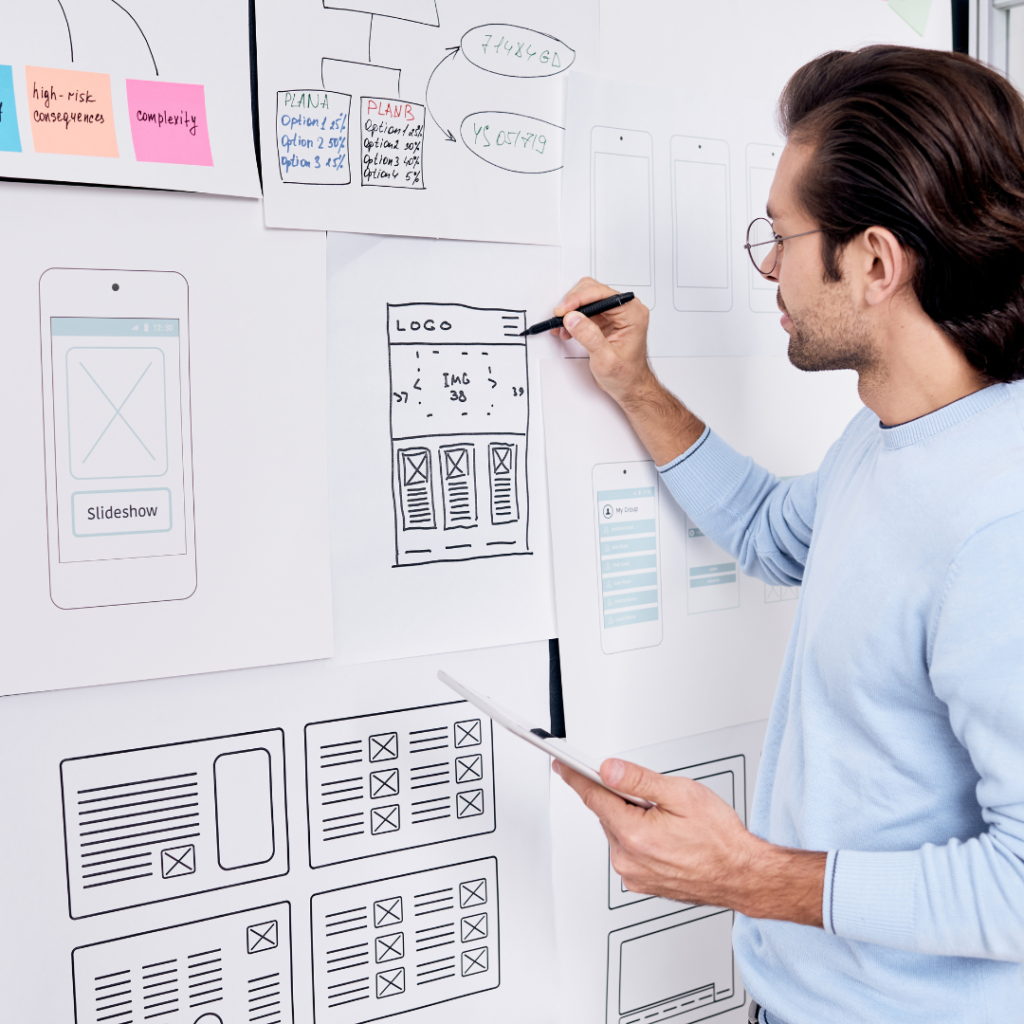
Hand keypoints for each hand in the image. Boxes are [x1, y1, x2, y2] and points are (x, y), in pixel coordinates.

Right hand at [553, 278, 654, 405]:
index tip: (564, 310)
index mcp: (632, 314)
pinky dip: (572, 318)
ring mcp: (615, 314)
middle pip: (593, 291)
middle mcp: (625, 310)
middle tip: (560, 317)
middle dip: (573, 303)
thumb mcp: (606, 359)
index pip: (602, 294)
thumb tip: (573, 318)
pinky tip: (567, 329)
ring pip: (586, 299)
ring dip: (571, 311)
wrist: (629, 386)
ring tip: (562, 326)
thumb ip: (590, 336)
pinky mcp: (606, 320)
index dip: (580, 299)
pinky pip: (585, 311)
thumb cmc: (626, 375)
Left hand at [554, 757, 825, 924]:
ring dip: (633, 819)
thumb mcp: (682, 794)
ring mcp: (633, 874)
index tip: (561, 765)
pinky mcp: (641, 882)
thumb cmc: (720, 839)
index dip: (577, 776)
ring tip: (669, 821)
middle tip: (655, 797)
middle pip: (607, 813)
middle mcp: (628, 859)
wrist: (742, 874)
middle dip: (623, 798)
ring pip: (618, 831)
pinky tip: (666, 836)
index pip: (594, 796)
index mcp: (634, 835)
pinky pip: (628, 850)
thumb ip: (640, 780)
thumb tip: (609, 769)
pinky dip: (639, 838)